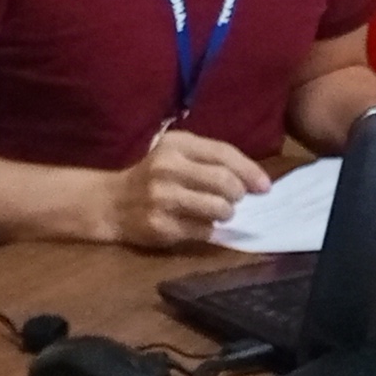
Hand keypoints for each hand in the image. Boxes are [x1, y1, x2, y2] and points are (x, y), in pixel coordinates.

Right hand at [100, 131, 271, 248]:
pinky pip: (203, 231)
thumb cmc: (153, 175)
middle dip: (238, 194)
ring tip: (218, 212)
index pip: (224, 154)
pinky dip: (208, 229)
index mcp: (176, 145)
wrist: (111, 202)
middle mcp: (168, 168)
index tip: (265, 187)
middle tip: (235, 200)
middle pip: (225, 183)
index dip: (250, 171)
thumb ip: (212, 160)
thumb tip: (257, 182)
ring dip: (226, 214)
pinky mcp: (161, 225)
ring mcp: (163, 198)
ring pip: (218, 209)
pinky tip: (198, 223)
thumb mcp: (177, 154)